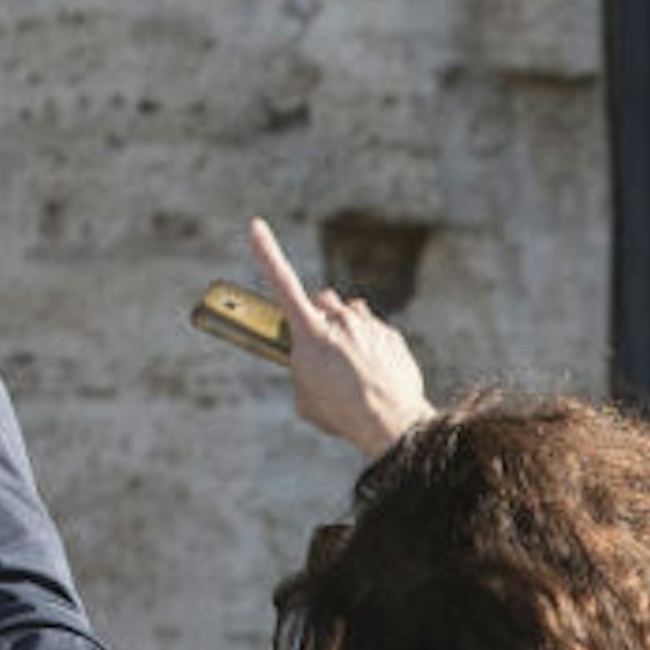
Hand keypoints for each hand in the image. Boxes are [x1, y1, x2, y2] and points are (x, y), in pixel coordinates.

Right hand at [249, 217, 433, 456]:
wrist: (392, 423)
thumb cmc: (341, 413)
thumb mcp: (305, 398)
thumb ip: (302, 371)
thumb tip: (312, 364)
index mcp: (310, 333)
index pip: (282, 283)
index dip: (267, 253)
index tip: (257, 227)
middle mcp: (340, 320)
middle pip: (323, 300)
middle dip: (320, 315)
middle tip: (321, 344)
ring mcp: (368, 325)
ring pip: (351, 314)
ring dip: (346, 328)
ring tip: (351, 363)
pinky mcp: (391, 335)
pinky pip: (374, 331)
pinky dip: (371, 345)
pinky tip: (374, 372)